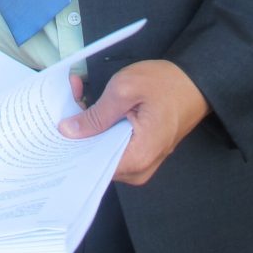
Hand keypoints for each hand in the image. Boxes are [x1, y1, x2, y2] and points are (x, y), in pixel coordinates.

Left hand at [60, 60, 209, 184]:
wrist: (196, 82)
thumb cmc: (164, 84)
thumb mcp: (125, 89)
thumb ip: (96, 114)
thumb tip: (68, 132)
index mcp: (135, 159)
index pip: (91, 164)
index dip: (72, 143)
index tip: (56, 121)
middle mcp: (138, 170)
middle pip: (95, 157)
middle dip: (79, 128)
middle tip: (70, 96)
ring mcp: (141, 163)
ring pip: (103, 149)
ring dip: (90, 124)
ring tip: (80, 94)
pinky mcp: (142, 152)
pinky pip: (114, 145)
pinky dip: (102, 126)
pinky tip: (94, 104)